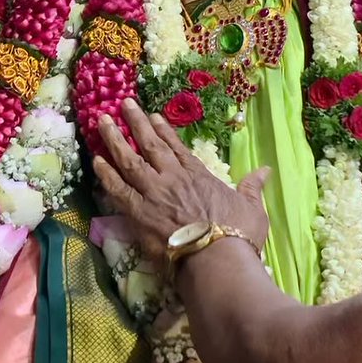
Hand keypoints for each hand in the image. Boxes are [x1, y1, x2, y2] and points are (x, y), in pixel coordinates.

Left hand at [93, 98, 268, 259]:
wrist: (217, 258)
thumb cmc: (237, 235)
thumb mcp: (252, 207)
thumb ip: (253, 187)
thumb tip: (266, 170)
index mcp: (197, 175)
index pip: (176, 147)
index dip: (163, 129)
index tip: (152, 115)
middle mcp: (172, 178)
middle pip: (150, 145)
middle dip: (135, 122)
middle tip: (122, 104)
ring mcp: (153, 193)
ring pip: (129, 161)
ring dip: (115, 140)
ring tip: (102, 122)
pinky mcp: (139, 213)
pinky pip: (118, 189)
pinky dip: (106, 174)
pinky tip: (96, 161)